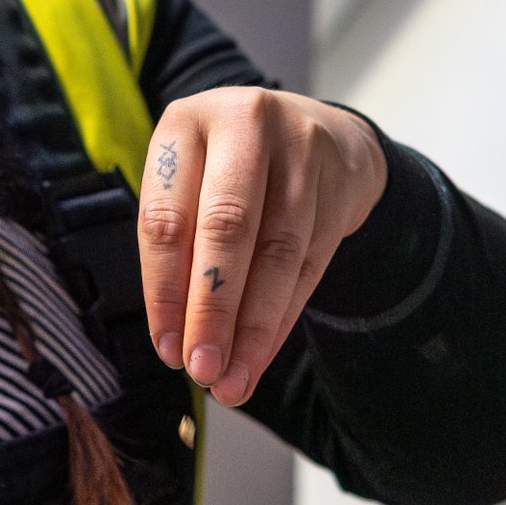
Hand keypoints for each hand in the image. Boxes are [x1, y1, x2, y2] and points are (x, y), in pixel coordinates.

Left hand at [138, 88, 386, 406]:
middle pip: (227, 229)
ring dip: (253, 329)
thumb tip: (178, 347)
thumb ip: (179, 253)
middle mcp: (245, 124)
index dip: (164, 293)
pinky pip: (309, 263)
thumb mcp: (190, 188)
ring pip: (277, 252)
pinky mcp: (340, 180)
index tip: (167, 351)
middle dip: (212, 311)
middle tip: (203, 370)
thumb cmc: (229, 174)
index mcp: (185, 126)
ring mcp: (300, 148)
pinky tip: (261, 356)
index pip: (167, 220)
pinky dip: (282, 318)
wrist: (319, 132)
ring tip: (234, 380)